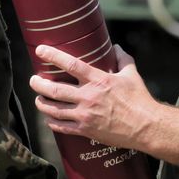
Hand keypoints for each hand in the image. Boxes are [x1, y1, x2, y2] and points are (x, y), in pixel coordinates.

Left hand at [29, 44, 153, 150]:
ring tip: (38, 99)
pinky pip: (62, 127)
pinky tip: (49, 118)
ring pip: (54, 109)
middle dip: (38, 84)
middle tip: (33, 80)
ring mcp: (85, 115)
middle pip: (54, 89)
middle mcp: (88, 97)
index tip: (40, 50)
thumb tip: (115, 48)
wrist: (145, 126)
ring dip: (41, 103)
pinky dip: (52, 122)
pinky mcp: (85, 130)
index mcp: (98, 80)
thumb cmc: (139, 99)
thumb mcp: (131, 74)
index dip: (52, 56)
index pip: (70, 64)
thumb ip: (122, 59)